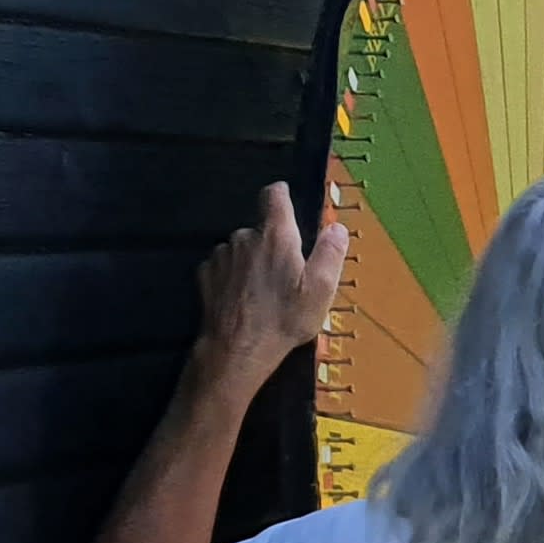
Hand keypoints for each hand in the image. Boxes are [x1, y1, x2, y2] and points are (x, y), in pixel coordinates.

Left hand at [196, 182, 348, 379]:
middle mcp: (244, 237)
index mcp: (275, 236)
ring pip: (242, 247)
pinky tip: (243, 296)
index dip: (282, 194)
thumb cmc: (284, 319)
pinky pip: (225, 265)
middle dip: (273, 242)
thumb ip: (329, 254)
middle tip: (287, 272)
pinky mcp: (206, 273)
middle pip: (260, 228)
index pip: (274, 196)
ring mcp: (221, 254)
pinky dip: (234, 274)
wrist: (237, 348)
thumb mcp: (321, 291)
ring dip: (253, 259)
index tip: (287, 198)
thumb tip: (337, 228)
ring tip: (264, 289)